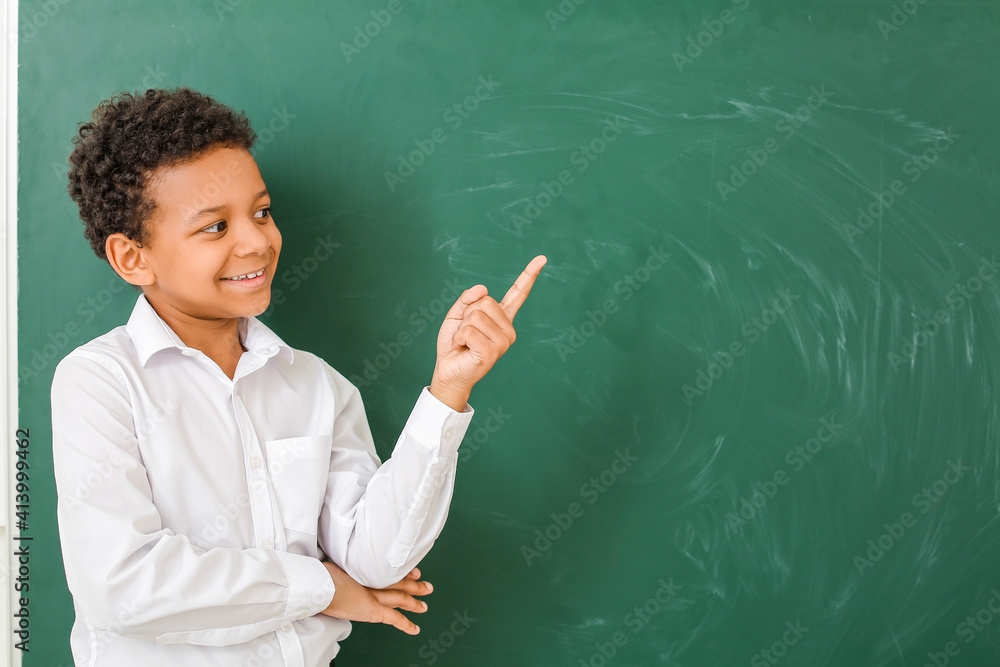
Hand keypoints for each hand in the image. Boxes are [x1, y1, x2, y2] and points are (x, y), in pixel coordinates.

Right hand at [319, 562, 431, 634]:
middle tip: (425, 585)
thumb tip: (337, 572)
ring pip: (400, 598)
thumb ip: (342, 570)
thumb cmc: (321, 575)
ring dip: (414, 602)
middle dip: (413, 585)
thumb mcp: (334, 566)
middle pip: (397, 582)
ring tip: (423, 606)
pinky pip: (393, 618)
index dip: (401, 571)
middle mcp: (373, 581)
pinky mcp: (372, 610)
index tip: (411, 571)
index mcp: (365, 570)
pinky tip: (414, 629)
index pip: (388, 572)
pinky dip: (405, 624)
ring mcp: (374, 596)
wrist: (319, 584)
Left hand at [430, 255, 546, 410]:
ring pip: (475, 316)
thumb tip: (483, 289)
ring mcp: (503, 342)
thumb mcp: (457, 315)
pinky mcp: (493, 353)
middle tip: (465, 332)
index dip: (529, 275)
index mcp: (502, 317)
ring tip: (464, 342)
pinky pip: (469, 331)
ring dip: (461, 328)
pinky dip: (459, 338)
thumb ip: (468, 299)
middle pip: (486, 301)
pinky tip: (463, 348)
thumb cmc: (455, 343)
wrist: (448, 371)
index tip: (542, 259)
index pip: (518, 294)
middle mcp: (508, 329)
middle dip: (467, 314)